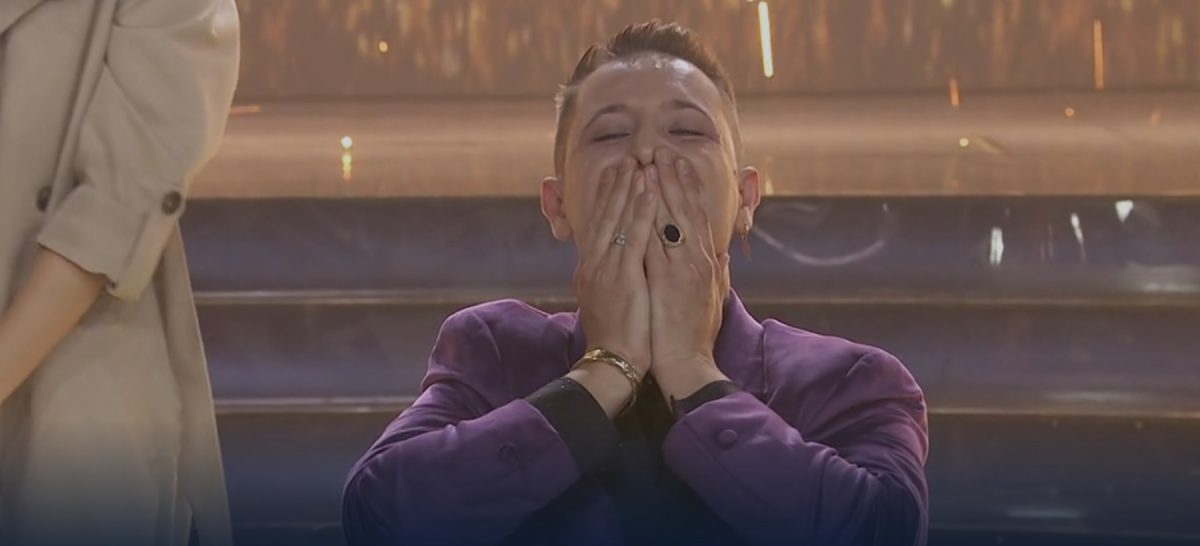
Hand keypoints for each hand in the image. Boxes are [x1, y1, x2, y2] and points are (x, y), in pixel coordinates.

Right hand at [574, 157, 658, 375]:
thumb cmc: (619, 340)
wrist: (611, 364)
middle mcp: (595, 264)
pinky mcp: (622, 278)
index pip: (601, 226)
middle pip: (605, 216)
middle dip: (616, 185)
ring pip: (617, 219)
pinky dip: (640, 212)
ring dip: (628, 188)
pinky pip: (633, 238)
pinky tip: (648, 191)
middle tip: (627, 158)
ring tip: (638, 163)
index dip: (609, 199)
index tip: (618, 176)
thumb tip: (627, 268)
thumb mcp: (613, 304)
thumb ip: (619, 280)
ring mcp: (607, 269)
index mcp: (594, 270)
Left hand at [645, 149, 730, 400]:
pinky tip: (641, 199)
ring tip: (652, 163)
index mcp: (708, 264)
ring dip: (662, 189)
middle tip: (663, 151)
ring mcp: (685, 269)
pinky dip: (650, 218)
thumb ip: (719, 275)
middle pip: (687, 211)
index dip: (688, 189)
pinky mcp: (670, 281)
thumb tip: (722, 256)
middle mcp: (700, 261)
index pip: (698, 217)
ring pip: (673, 220)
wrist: (688, 366)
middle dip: (674, 179)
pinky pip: (658, 241)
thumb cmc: (696, 337)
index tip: (677, 165)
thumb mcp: (714, 300)